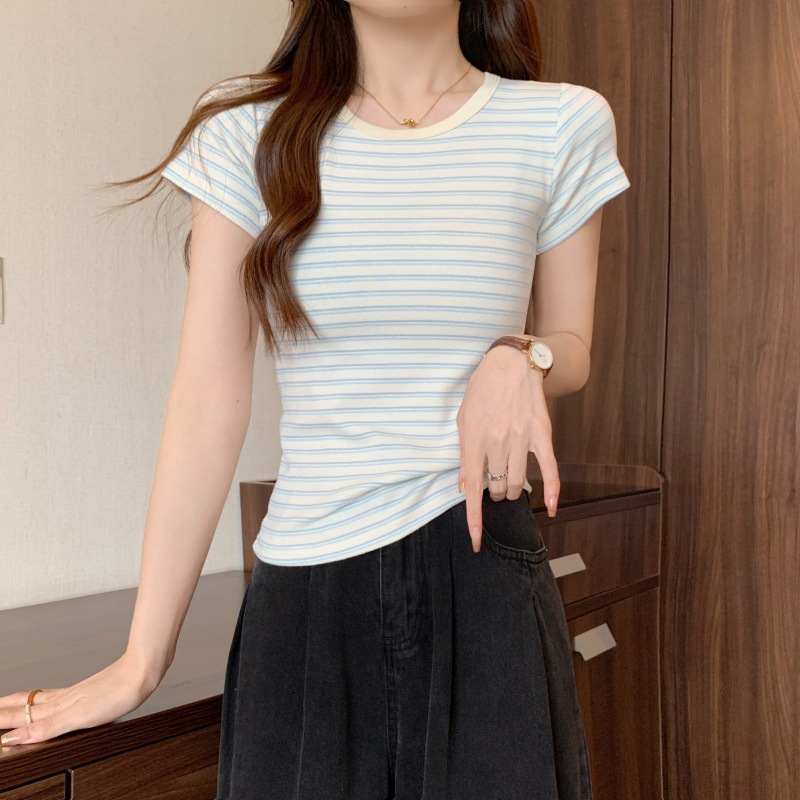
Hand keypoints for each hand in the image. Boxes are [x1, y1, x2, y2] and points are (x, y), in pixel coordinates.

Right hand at [0, 652, 159, 745]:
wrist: (142, 673)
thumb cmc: (118, 692)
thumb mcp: (79, 716)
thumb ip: (47, 727)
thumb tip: (14, 736)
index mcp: (58, 706)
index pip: (21, 715)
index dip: (2, 720)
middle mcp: (64, 698)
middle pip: (26, 705)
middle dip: (4, 709)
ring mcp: (76, 694)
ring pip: (40, 699)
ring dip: (21, 703)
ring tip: (8, 704)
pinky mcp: (89, 691)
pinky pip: (58, 696)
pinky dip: (45, 700)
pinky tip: (52, 700)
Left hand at [456, 345, 559, 552]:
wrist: (511, 363)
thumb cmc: (482, 390)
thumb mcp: (463, 419)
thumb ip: (464, 454)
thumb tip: (465, 486)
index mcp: (474, 440)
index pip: (472, 490)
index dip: (475, 519)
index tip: (477, 541)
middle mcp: (497, 443)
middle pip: (498, 487)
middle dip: (495, 493)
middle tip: (494, 484)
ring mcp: (521, 439)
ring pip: (519, 482)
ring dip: (513, 490)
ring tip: (509, 485)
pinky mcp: (541, 435)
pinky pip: (550, 469)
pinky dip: (553, 491)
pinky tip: (551, 508)